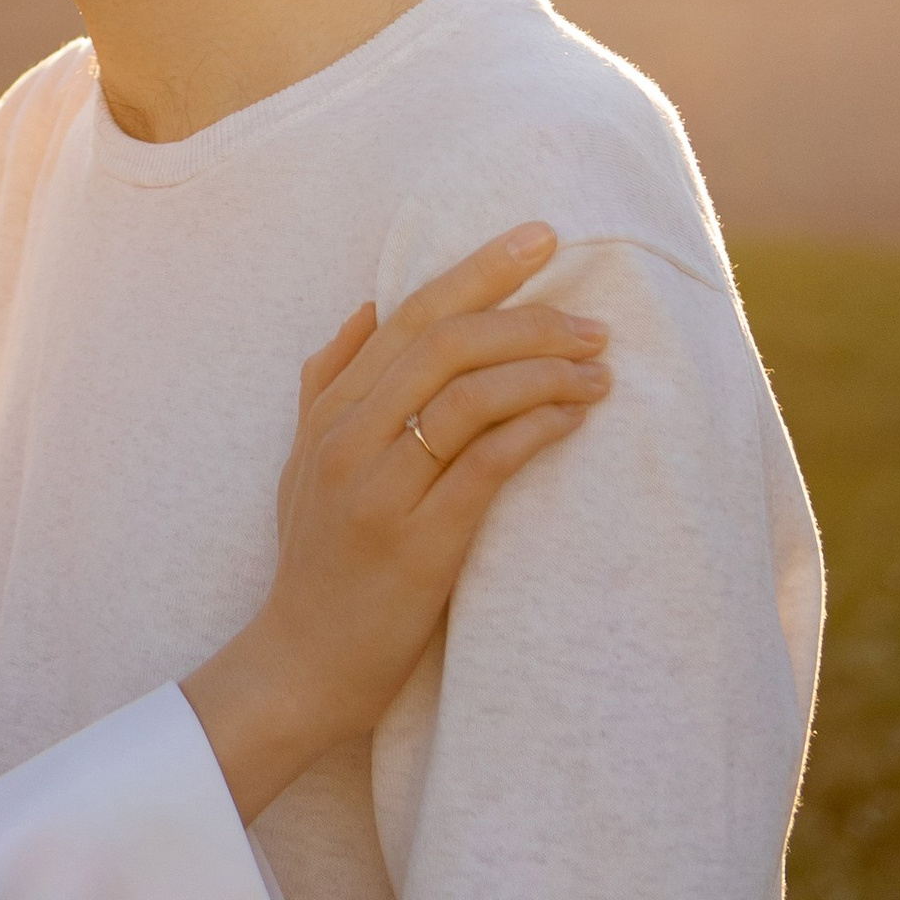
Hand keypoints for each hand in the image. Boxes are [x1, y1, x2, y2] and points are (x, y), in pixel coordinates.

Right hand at [181, 220, 608, 820]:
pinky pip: (485, 465)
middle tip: (592, 316)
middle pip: (444, 344)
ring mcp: (380, 489)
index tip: (539, 238)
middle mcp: (348, 438)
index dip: (477, 270)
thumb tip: (364, 307)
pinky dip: (534, 430)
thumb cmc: (314, 559)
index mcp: (330, 410)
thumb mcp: (301, 462)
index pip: (411, 314)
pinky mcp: (418, 543)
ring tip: (598, 369)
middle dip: (525, 314)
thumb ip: (326, 381)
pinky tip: (573, 418)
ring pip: (468, 397)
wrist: (301, 662)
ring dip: (542, 371)